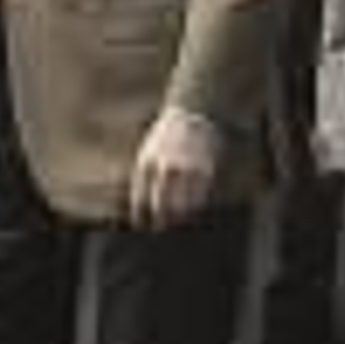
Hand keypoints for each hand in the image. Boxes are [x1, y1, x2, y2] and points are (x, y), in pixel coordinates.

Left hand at [128, 108, 220, 230]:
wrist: (190, 116)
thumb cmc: (164, 138)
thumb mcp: (146, 154)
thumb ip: (144, 178)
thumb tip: (142, 206)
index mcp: (147, 165)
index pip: (140, 199)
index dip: (140, 216)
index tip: (141, 225)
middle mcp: (165, 170)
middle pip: (161, 207)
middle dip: (160, 221)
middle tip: (160, 227)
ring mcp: (186, 172)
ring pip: (182, 207)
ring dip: (178, 218)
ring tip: (177, 220)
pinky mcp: (204, 172)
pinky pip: (199, 199)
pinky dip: (195, 207)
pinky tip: (192, 209)